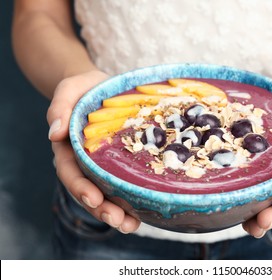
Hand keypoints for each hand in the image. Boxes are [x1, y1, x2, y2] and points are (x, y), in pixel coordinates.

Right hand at [47, 70, 140, 233]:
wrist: (102, 88)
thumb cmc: (85, 88)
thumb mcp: (71, 89)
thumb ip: (60, 107)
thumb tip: (54, 132)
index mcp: (69, 147)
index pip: (70, 172)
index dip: (80, 187)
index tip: (94, 199)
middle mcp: (84, 162)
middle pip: (88, 191)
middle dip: (101, 209)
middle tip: (117, 220)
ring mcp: (101, 166)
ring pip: (105, 195)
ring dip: (116, 213)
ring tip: (131, 225)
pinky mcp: (119, 165)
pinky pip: (122, 186)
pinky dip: (130, 201)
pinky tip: (143, 212)